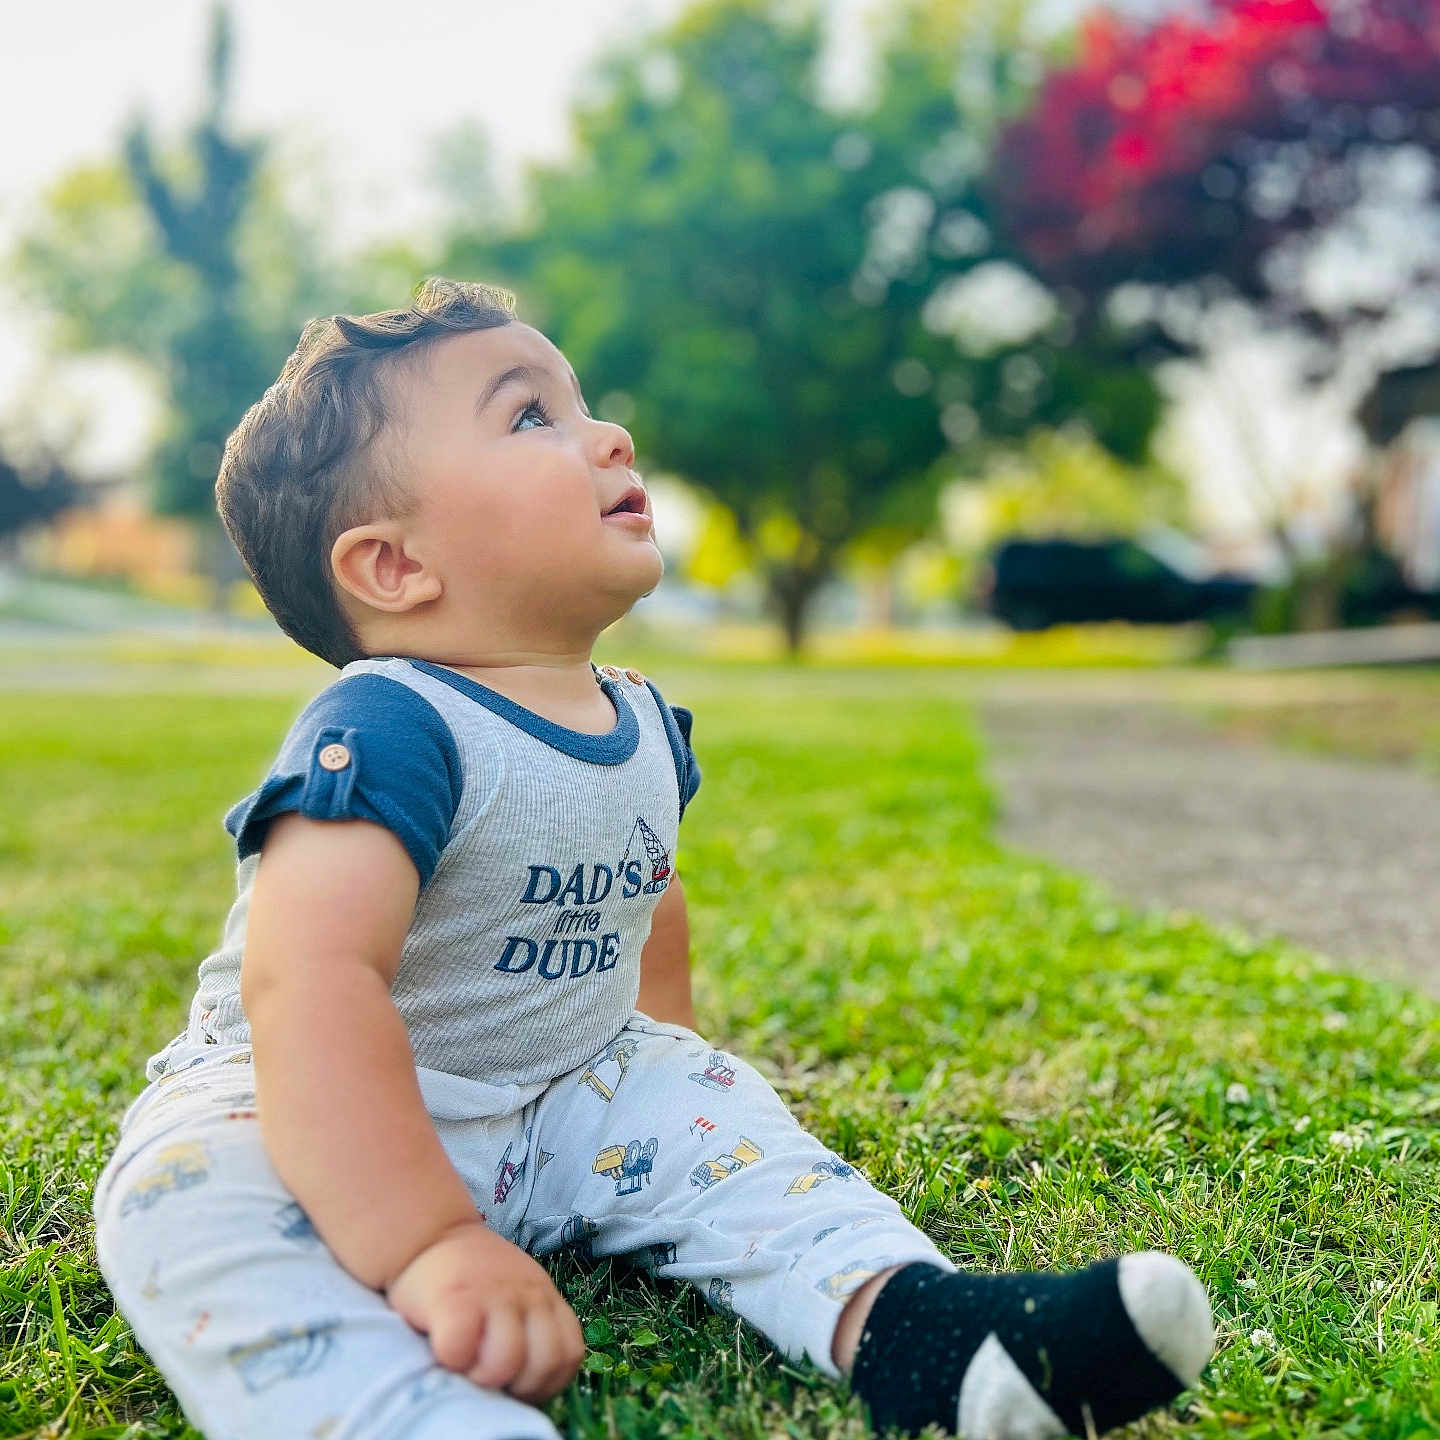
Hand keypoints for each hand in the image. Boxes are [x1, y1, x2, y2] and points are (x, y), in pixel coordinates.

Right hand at [385, 1218, 584, 1402]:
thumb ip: (529, 1329)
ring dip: (486, 1375)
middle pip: (545, 1362)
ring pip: (508, 1360)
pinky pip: (461, 1346)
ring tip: (469, 1365)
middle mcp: (528, 1294)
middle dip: (518, 1384)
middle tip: (493, 1377)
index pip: (569, 1355)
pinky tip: (446, 1351)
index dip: (544, 1382)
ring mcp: (493, 1295)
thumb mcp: (516, 1296)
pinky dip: (453, 1359)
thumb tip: (523, 1385)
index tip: (517, 1382)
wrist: (433, 1234)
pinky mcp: (454, 1299)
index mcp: (545, 1299)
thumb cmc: (473, 1279)